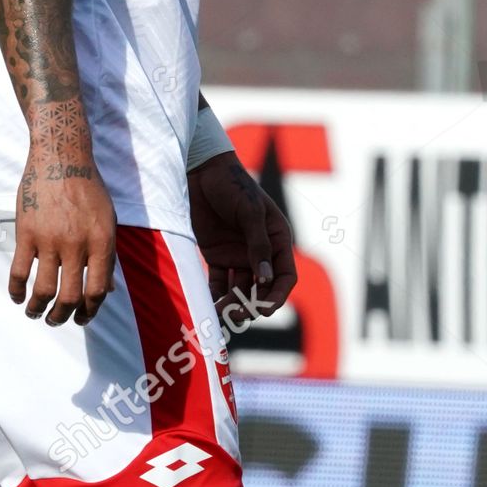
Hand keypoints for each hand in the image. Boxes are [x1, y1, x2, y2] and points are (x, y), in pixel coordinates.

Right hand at [9, 152, 115, 327]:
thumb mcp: (108, 219)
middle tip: (57, 320)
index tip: (82, 318)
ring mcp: (50, 239)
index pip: (97, 290)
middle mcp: (77, 244)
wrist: (61, 157)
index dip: (90, 311)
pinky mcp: (26, 233)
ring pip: (43, 290)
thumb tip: (108, 289)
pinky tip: (17, 297)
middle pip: (70, 296)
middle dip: (63, 316)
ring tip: (35, 314)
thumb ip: (107, 255)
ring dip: (38, 310)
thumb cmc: (88, 188)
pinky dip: (16, 291)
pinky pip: (19, 272)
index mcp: (102, 241)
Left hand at [188, 152, 296, 326]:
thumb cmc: (233, 185)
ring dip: (232, 303)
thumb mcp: (251, 212)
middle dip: (252, 304)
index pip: (284, 276)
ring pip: (239, 289)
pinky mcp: (217, 256)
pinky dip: (215, 296)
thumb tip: (265, 278)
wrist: (202, 171)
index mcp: (278, 239)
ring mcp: (238, 255)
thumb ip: (258, 244)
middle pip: (262, 288)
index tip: (264, 310)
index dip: (277, 296)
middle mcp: (260, 251)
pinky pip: (218, 282)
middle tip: (235, 314)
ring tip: (219, 313)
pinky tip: (208, 306)